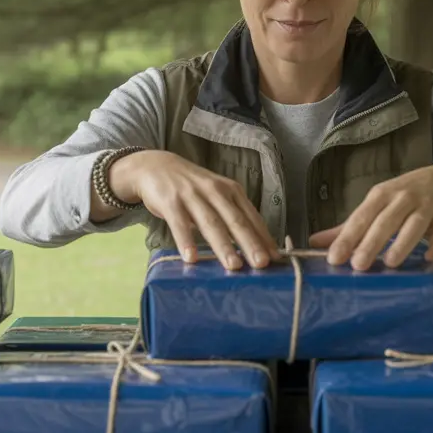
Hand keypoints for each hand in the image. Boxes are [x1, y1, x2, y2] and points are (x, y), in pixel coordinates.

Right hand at [109, 150, 276, 269]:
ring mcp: (192, 195)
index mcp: (231, 190)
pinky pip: (179, 224)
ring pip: (211, 223)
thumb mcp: (217, 195)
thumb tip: (256, 246)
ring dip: (223, 245)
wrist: (155, 166)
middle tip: (262, 264)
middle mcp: (215, 191)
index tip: (276, 259)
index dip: (264, 238)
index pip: (251, 217)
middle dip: (250, 243)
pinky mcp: (170, 201)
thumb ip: (233, 216)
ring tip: (234, 266)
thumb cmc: (193, 188)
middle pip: (235, 220)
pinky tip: (192, 258)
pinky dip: (186, 241)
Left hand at [309, 165, 432, 270]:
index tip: (333, 258)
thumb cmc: (404, 197)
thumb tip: (314, 243)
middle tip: (358, 265)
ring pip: (414, 224)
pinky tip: (430, 258)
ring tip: (390, 263)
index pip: (360, 217)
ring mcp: (426, 204)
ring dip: (402, 243)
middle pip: (385, 221)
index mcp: (380, 195)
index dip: (347, 238)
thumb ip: (349, 225)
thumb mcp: (377, 204)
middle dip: (371, 242)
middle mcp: (402, 197)